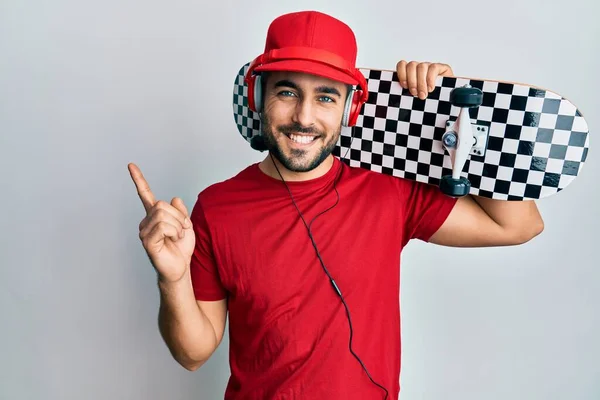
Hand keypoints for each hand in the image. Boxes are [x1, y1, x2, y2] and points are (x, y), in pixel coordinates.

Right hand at [128, 163, 194, 282]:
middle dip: (179, 216)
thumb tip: (174, 198)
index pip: (145, 194)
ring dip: (177, 226)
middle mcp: (146, 221)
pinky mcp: (147, 241)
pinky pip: (162, 227)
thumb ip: (180, 211)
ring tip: (177, 236)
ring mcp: (144, 231)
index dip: (138, 179)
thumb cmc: (181, 248)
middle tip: (182, 229)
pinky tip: (173, 240)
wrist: (180, 268)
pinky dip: (174, 231)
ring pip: (163, 215)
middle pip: (162, 205)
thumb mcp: (186, 225)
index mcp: (154, 215)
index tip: (131, 165)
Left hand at [396, 60, 453, 99]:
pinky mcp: (441, 67)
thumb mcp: (415, 96)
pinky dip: (430, 79)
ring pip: (422, 66)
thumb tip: (397, 97)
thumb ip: (408, 93)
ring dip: (421, 82)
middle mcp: (419, 67)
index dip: (401, 74)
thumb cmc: (428, 99)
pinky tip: (431, 88)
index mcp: (410, 72)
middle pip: (411, 65)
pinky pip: (433, 68)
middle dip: (412, 81)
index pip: (402, 64)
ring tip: (422, 94)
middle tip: (414, 93)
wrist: (446, 99)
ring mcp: (429, 66)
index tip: (404, 86)